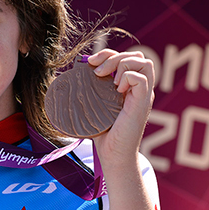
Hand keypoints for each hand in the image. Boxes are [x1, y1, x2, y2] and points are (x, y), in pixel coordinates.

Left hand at [88, 49, 154, 167]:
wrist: (113, 156)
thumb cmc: (104, 134)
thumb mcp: (94, 107)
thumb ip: (88, 92)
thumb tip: (63, 82)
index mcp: (131, 87)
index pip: (127, 57)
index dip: (109, 53)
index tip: (91, 63)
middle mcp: (140, 89)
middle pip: (138, 56)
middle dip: (115, 56)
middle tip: (98, 71)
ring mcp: (144, 95)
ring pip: (145, 63)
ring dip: (122, 65)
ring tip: (108, 80)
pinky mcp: (143, 103)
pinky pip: (141, 79)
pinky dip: (127, 78)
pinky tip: (117, 90)